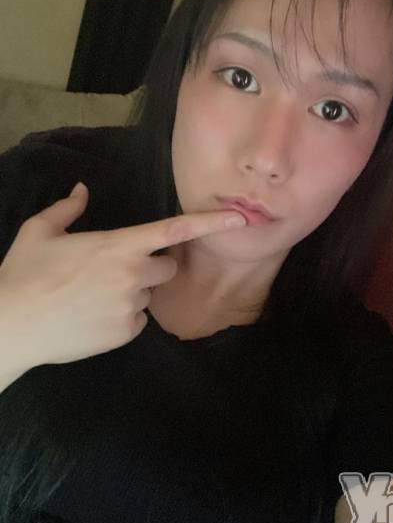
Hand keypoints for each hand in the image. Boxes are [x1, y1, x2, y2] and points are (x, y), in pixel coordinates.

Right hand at [0, 182, 246, 368]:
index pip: (175, 230)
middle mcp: (133, 274)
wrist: (11, 326)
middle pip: (168, 267)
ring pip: (150, 294)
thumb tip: (81, 189)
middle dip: (153, 266)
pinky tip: (94, 316)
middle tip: (118, 270)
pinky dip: (125, 317)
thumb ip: (68, 208)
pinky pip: (139, 320)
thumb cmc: (25, 274)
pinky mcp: (127, 333)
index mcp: (119, 244)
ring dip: (134, 292)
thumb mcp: (40, 232)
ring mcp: (132, 306)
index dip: (211, 222)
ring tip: (96, 296)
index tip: (240, 218)